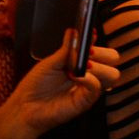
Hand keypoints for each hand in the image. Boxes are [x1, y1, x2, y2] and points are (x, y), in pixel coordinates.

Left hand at [0, 29, 119, 138]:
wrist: (25, 106)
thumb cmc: (35, 86)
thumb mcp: (50, 62)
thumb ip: (66, 49)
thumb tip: (74, 32)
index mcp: (82, 63)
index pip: (103, 50)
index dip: (98, 42)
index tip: (88, 35)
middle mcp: (90, 75)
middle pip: (114, 59)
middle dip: (103, 53)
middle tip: (87, 54)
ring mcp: (90, 88)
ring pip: (112, 74)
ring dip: (97, 67)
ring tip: (77, 69)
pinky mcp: (86, 100)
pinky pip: (98, 87)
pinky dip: (88, 79)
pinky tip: (75, 77)